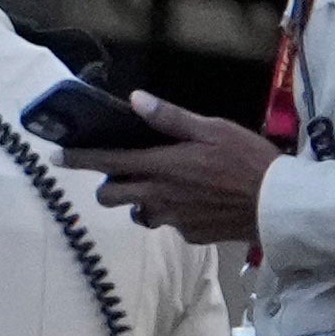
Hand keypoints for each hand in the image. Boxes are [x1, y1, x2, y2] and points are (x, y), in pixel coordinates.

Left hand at [91, 99, 277, 253]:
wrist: (278, 206)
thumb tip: (136, 100)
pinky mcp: (189, 235)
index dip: (78, 159)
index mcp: (162, 166)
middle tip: (122, 173)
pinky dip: (172, 213)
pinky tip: (194, 201)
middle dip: (108, 185)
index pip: (107, 163)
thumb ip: (171, 118)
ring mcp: (173, 220)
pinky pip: (168, 224)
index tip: (57, 156)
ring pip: (139, 213)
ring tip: (163, 186)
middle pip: (111, 196)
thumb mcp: (212, 129)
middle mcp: (159, 196)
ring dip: (140, 200)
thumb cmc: (248, 160)